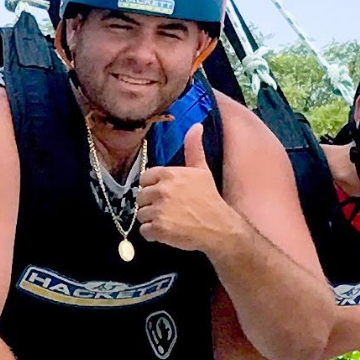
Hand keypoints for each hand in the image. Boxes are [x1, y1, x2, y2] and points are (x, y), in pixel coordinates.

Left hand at [137, 124, 241, 251]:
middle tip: (169, 209)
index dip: (153, 188)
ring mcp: (159, 210)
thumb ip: (194, 148)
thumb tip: (196, 125)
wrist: (219, 227)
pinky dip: (153, 234)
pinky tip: (167, 231)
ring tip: (169, 220)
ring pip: (141, 214)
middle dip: (152, 204)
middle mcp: (161, 190)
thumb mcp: (202, 170)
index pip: (145, 179)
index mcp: (168, 174)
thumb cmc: (209, 199)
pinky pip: (144, 231)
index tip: (166, 195)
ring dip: (152, 220)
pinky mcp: (158, 229)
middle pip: (141, 197)